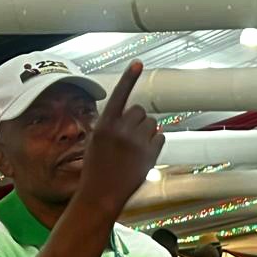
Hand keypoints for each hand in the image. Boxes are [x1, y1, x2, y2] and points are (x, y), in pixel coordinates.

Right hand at [76, 60, 164, 215]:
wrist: (101, 194)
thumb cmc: (97, 169)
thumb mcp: (96, 142)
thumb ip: (111, 127)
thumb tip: (130, 116)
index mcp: (104, 124)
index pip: (119, 95)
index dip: (129, 78)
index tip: (138, 63)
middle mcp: (120, 130)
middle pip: (140, 110)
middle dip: (138, 120)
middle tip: (130, 137)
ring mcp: (136, 142)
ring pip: (152, 123)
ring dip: (147, 131)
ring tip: (135, 148)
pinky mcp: (149, 153)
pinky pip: (160, 137)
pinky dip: (155, 143)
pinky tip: (143, 155)